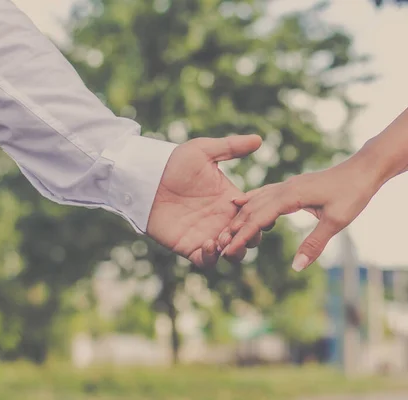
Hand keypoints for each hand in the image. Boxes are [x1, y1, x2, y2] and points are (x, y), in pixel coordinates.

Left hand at [147, 135, 262, 266]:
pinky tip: (208, 244)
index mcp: (231, 200)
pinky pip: (206, 262)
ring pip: (231, 254)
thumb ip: (231, 147)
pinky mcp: (188, 246)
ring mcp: (207, 234)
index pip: (255, 215)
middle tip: (240, 230)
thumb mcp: (204, 151)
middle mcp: (222, 220)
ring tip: (222, 238)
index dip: (261, 218)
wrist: (146, 178)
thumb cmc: (174, 162)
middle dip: (250, 239)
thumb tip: (258, 139)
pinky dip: (211, 258)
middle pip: (248, 238)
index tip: (259, 214)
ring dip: (234, 250)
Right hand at [220, 155, 381, 270]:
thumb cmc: (353, 194)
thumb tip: (296, 267)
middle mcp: (285, 188)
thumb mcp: (336, 222)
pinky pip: (265, 194)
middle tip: (219, 245)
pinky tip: (244, 203)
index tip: (228, 250)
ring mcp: (288, 185)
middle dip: (235, 227)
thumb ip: (314, 244)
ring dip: (241, 215)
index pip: (259, 217)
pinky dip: (251, 201)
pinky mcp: (293, 186)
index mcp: (291, 196)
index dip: (243, 234)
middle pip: (252, 208)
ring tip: (226, 230)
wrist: (364, 169)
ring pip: (257, 199)